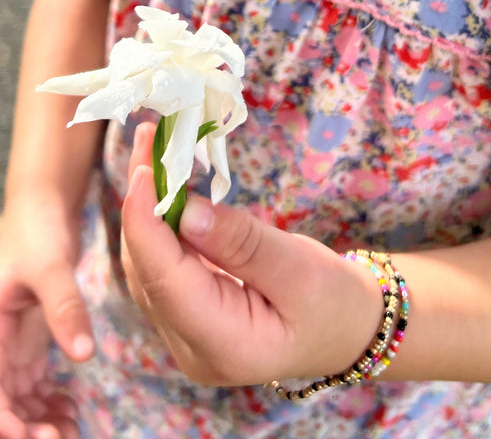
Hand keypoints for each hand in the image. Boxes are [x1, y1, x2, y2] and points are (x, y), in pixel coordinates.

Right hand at [0, 198, 94, 438]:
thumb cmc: (38, 229)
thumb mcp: (51, 265)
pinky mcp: (36, 333)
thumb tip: (82, 356)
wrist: (43, 205)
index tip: (25, 437)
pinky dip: (51, 397)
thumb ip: (64, 307)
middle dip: (23, 423)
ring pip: (20, 390)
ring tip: (69, 433)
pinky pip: (38, 376)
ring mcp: (16, 337)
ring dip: (38, 416)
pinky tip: (71, 410)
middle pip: (2, 393)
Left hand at [120, 123, 383, 385]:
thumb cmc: (335, 303)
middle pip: (148, 272)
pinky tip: (164, 188)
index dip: (145, 225)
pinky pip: (162, 268)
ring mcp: (185, 337)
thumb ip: (242, 243)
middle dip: (142, 205)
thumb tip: (187, 211)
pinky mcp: (187, 317)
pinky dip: (161, 226)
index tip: (143, 170)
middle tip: (147, 141)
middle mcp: (192, 349)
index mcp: (226, 347)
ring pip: (148, 268)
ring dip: (147, 210)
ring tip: (151, 153)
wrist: (347, 333)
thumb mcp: (301, 268)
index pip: (165, 282)